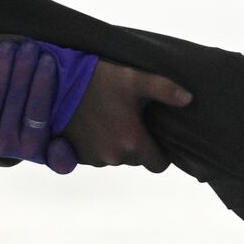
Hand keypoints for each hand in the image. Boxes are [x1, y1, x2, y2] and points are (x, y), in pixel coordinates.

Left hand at [0, 40, 78, 173]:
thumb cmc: (32, 134)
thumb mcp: (52, 150)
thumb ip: (64, 157)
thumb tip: (57, 146)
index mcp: (33, 148)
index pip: (39, 111)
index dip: (43, 83)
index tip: (48, 59)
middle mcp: (7, 146)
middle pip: (16, 99)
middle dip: (24, 68)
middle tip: (30, 45)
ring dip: (3, 67)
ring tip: (10, 45)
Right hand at [62, 60, 192, 171]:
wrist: (54, 84)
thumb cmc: (97, 79)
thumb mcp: (135, 78)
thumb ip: (165, 89)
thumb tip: (189, 99)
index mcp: (132, 142)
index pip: (158, 165)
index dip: (160, 152)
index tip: (154, 135)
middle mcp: (113, 157)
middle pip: (135, 160)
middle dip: (136, 144)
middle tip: (130, 119)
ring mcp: (93, 158)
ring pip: (114, 158)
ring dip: (115, 144)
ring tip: (109, 118)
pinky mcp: (75, 155)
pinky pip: (94, 156)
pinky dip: (96, 144)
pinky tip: (92, 124)